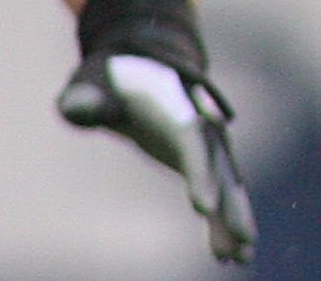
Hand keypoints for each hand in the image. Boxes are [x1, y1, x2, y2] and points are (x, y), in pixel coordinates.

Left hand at [55, 0, 257, 263]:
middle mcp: (200, 123)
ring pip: (226, 183)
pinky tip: (227, 255)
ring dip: (234, 218)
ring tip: (242, 256)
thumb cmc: (110, 76)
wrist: (141, 63)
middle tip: (243, 238)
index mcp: (175, 103)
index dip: (199, 171)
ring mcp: (205, 143)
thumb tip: (78, 107)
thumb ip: (86, 96)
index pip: (190, 139)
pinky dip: (223, 222)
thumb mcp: (92, 80)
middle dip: (230, 203)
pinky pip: (218, 193)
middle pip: (219, 166)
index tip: (204, 207)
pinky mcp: (201, 161)